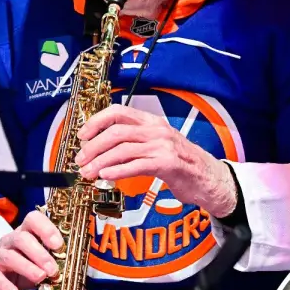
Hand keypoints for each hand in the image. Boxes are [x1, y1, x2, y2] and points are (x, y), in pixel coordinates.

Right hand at [0, 210, 62, 289]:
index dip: (46, 229)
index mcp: (28, 233)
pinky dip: (4, 283)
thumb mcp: (42, 268)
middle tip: (53, 270)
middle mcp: (12, 240)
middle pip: (22, 237)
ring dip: (26, 267)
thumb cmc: (23, 267)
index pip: (34, 219)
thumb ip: (62, 276)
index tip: (59, 245)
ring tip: (40, 278)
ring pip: (9, 255)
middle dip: (40, 253)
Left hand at [75, 104, 237, 216]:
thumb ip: (135, 143)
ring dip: (100, 161)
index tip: (82, 135)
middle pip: (116, 132)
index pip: (118, 111)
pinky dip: (117, 171)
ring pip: (122, 149)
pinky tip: (106, 177)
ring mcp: (163, 146)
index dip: (96, 121)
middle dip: (93, 146)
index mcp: (153, 122)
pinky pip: (135, 166)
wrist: (209, 178)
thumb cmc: (182, 164)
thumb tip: (103, 150)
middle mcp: (157, 130)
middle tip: (80, 159)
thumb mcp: (158, 145)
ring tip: (88, 172)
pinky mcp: (168, 164)